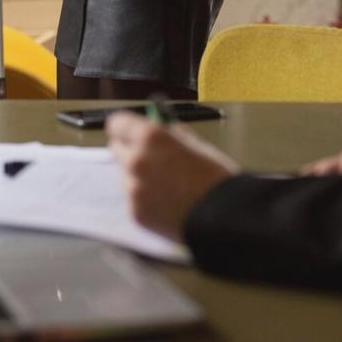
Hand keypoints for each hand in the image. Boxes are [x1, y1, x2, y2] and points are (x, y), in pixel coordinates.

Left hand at [107, 110, 239, 242]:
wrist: (224, 218)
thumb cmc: (215, 177)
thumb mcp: (195, 144)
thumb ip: (170, 134)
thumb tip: (158, 126)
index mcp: (150, 138)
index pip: (117, 123)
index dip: (125, 127)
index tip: (130, 131)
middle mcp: (136, 161)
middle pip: (116, 149)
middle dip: (130, 150)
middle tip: (149, 158)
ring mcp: (133, 189)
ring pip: (126, 176)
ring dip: (138, 177)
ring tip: (166, 187)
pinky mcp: (135, 213)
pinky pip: (133, 199)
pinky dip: (145, 200)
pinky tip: (167, 204)